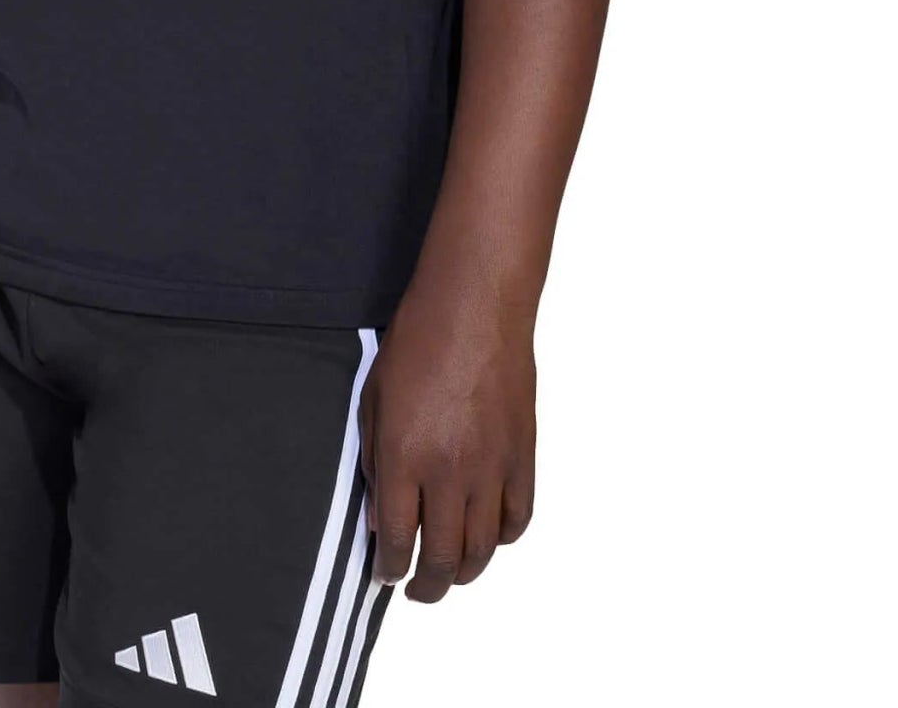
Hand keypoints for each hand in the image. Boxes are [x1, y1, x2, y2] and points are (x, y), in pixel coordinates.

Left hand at [357, 281, 536, 601]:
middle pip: (441, 558)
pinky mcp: (523, 457)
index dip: (389, 570)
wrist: (475, 306)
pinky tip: (487, 534)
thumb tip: (381, 517)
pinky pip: (517, 519)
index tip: (385, 575)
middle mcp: (449, 472)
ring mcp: (491, 468)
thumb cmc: (416, 342)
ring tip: (449, 572)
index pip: (397, 540)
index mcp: (404, 456)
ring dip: (463, 571)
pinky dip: (502, 537)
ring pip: (482, 549)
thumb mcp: (374, 399)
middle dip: (426, 587)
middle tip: (417, 591)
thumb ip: (375, 461)